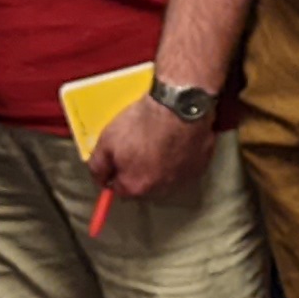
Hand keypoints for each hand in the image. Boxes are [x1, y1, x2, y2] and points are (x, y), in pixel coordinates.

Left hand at [88, 91, 212, 203]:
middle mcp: (160, 190)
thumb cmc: (141, 124)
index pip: (119, 190)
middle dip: (138, 171)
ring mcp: (182, 180)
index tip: (118, 159)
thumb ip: (98, 167)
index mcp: (135, 187)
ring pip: (165, 178)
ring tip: (158, 143)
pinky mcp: (199, 167)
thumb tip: (100, 180)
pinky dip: (179, 158)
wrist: (179, 107)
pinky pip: (184, 167)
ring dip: (160, 167)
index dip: (116, 173)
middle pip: (143, 186)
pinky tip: (176, 141)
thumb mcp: (107, 141)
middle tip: (138, 147)